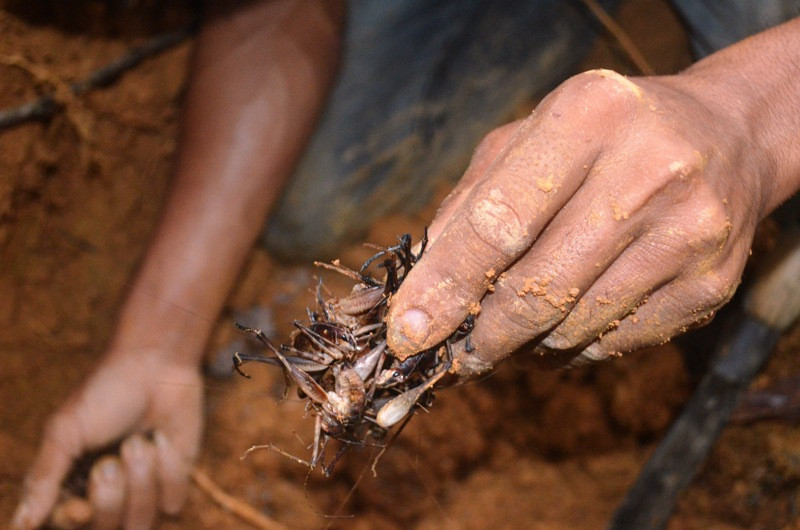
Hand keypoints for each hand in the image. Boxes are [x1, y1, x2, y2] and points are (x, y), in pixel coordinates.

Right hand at [12, 350, 202, 528]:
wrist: (157, 366)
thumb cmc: (105, 393)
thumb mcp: (65, 431)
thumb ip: (45, 478)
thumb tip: (20, 525)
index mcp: (71, 484)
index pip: (67, 526)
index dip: (73, 522)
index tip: (78, 507)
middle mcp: (105, 495)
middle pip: (105, 529)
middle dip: (109, 496)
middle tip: (110, 462)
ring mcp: (142, 490)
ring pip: (140, 521)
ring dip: (140, 480)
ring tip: (138, 442)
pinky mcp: (175, 479)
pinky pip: (172, 501)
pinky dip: (168, 470)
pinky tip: (162, 440)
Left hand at [387, 68, 770, 377]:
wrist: (725, 139)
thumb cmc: (603, 138)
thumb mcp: (530, 137)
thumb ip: (471, 203)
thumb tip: (424, 288)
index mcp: (588, 117)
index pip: (498, 222)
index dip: (445, 286)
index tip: (408, 332)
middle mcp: (648, 171)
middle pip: (536, 288)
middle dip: (482, 335)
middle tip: (456, 353)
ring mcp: (689, 232)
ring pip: (574, 327)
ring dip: (527, 343)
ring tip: (514, 327)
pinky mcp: (712, 283)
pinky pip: (617, 343)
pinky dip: (575, 346)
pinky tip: (569, 319)